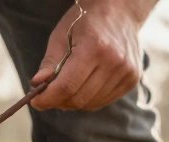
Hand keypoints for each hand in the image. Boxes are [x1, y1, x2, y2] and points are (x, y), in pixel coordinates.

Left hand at [30, 0, 151, 111]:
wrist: (120, 11)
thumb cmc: (86, 22)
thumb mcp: (61, 35)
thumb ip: (50, 62)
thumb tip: (37, 85)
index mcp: (94, 48)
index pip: (67, 85)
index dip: (48, 98)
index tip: (35, 102)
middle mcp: (114, 61)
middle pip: (79, 98)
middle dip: (58, 101)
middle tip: (48, 96)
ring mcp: (127, 71)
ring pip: (91, 104)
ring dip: (73, 102)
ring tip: (66, 89)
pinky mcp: (133, 79)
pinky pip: (104, 101)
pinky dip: (89, 100)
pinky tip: (83, 87)